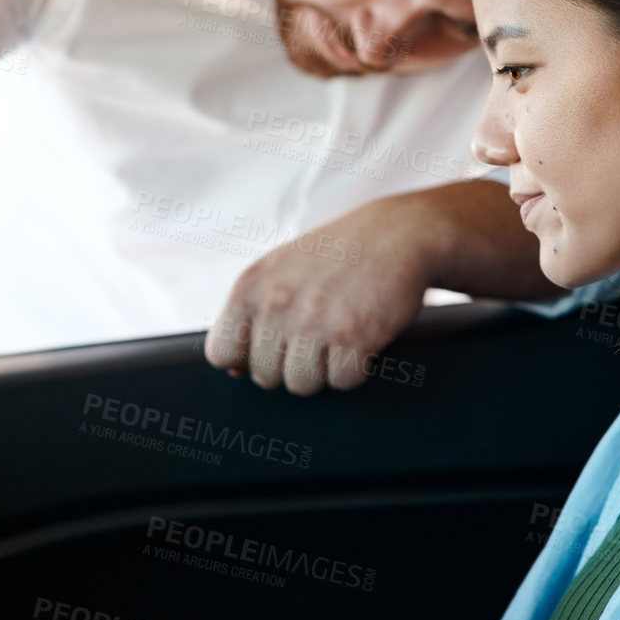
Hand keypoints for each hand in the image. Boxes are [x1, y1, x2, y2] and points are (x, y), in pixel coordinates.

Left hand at [204, 180, 555, 394]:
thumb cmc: (336, 256)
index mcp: (250, 286)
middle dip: (291, 365)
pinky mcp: (353, 336)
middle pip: (265, 376)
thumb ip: (250, 314)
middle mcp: (276, 303)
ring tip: (338, 336)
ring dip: (323, 370)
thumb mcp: (279, 270)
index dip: (247, 359)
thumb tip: (232, 370)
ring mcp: (313, 321)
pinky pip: (342, 382)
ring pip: (301, 385)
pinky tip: (361, 338)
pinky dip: (355, 369)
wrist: (398, 234)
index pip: (221, 353)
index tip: (273, 346)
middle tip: (317, 335)